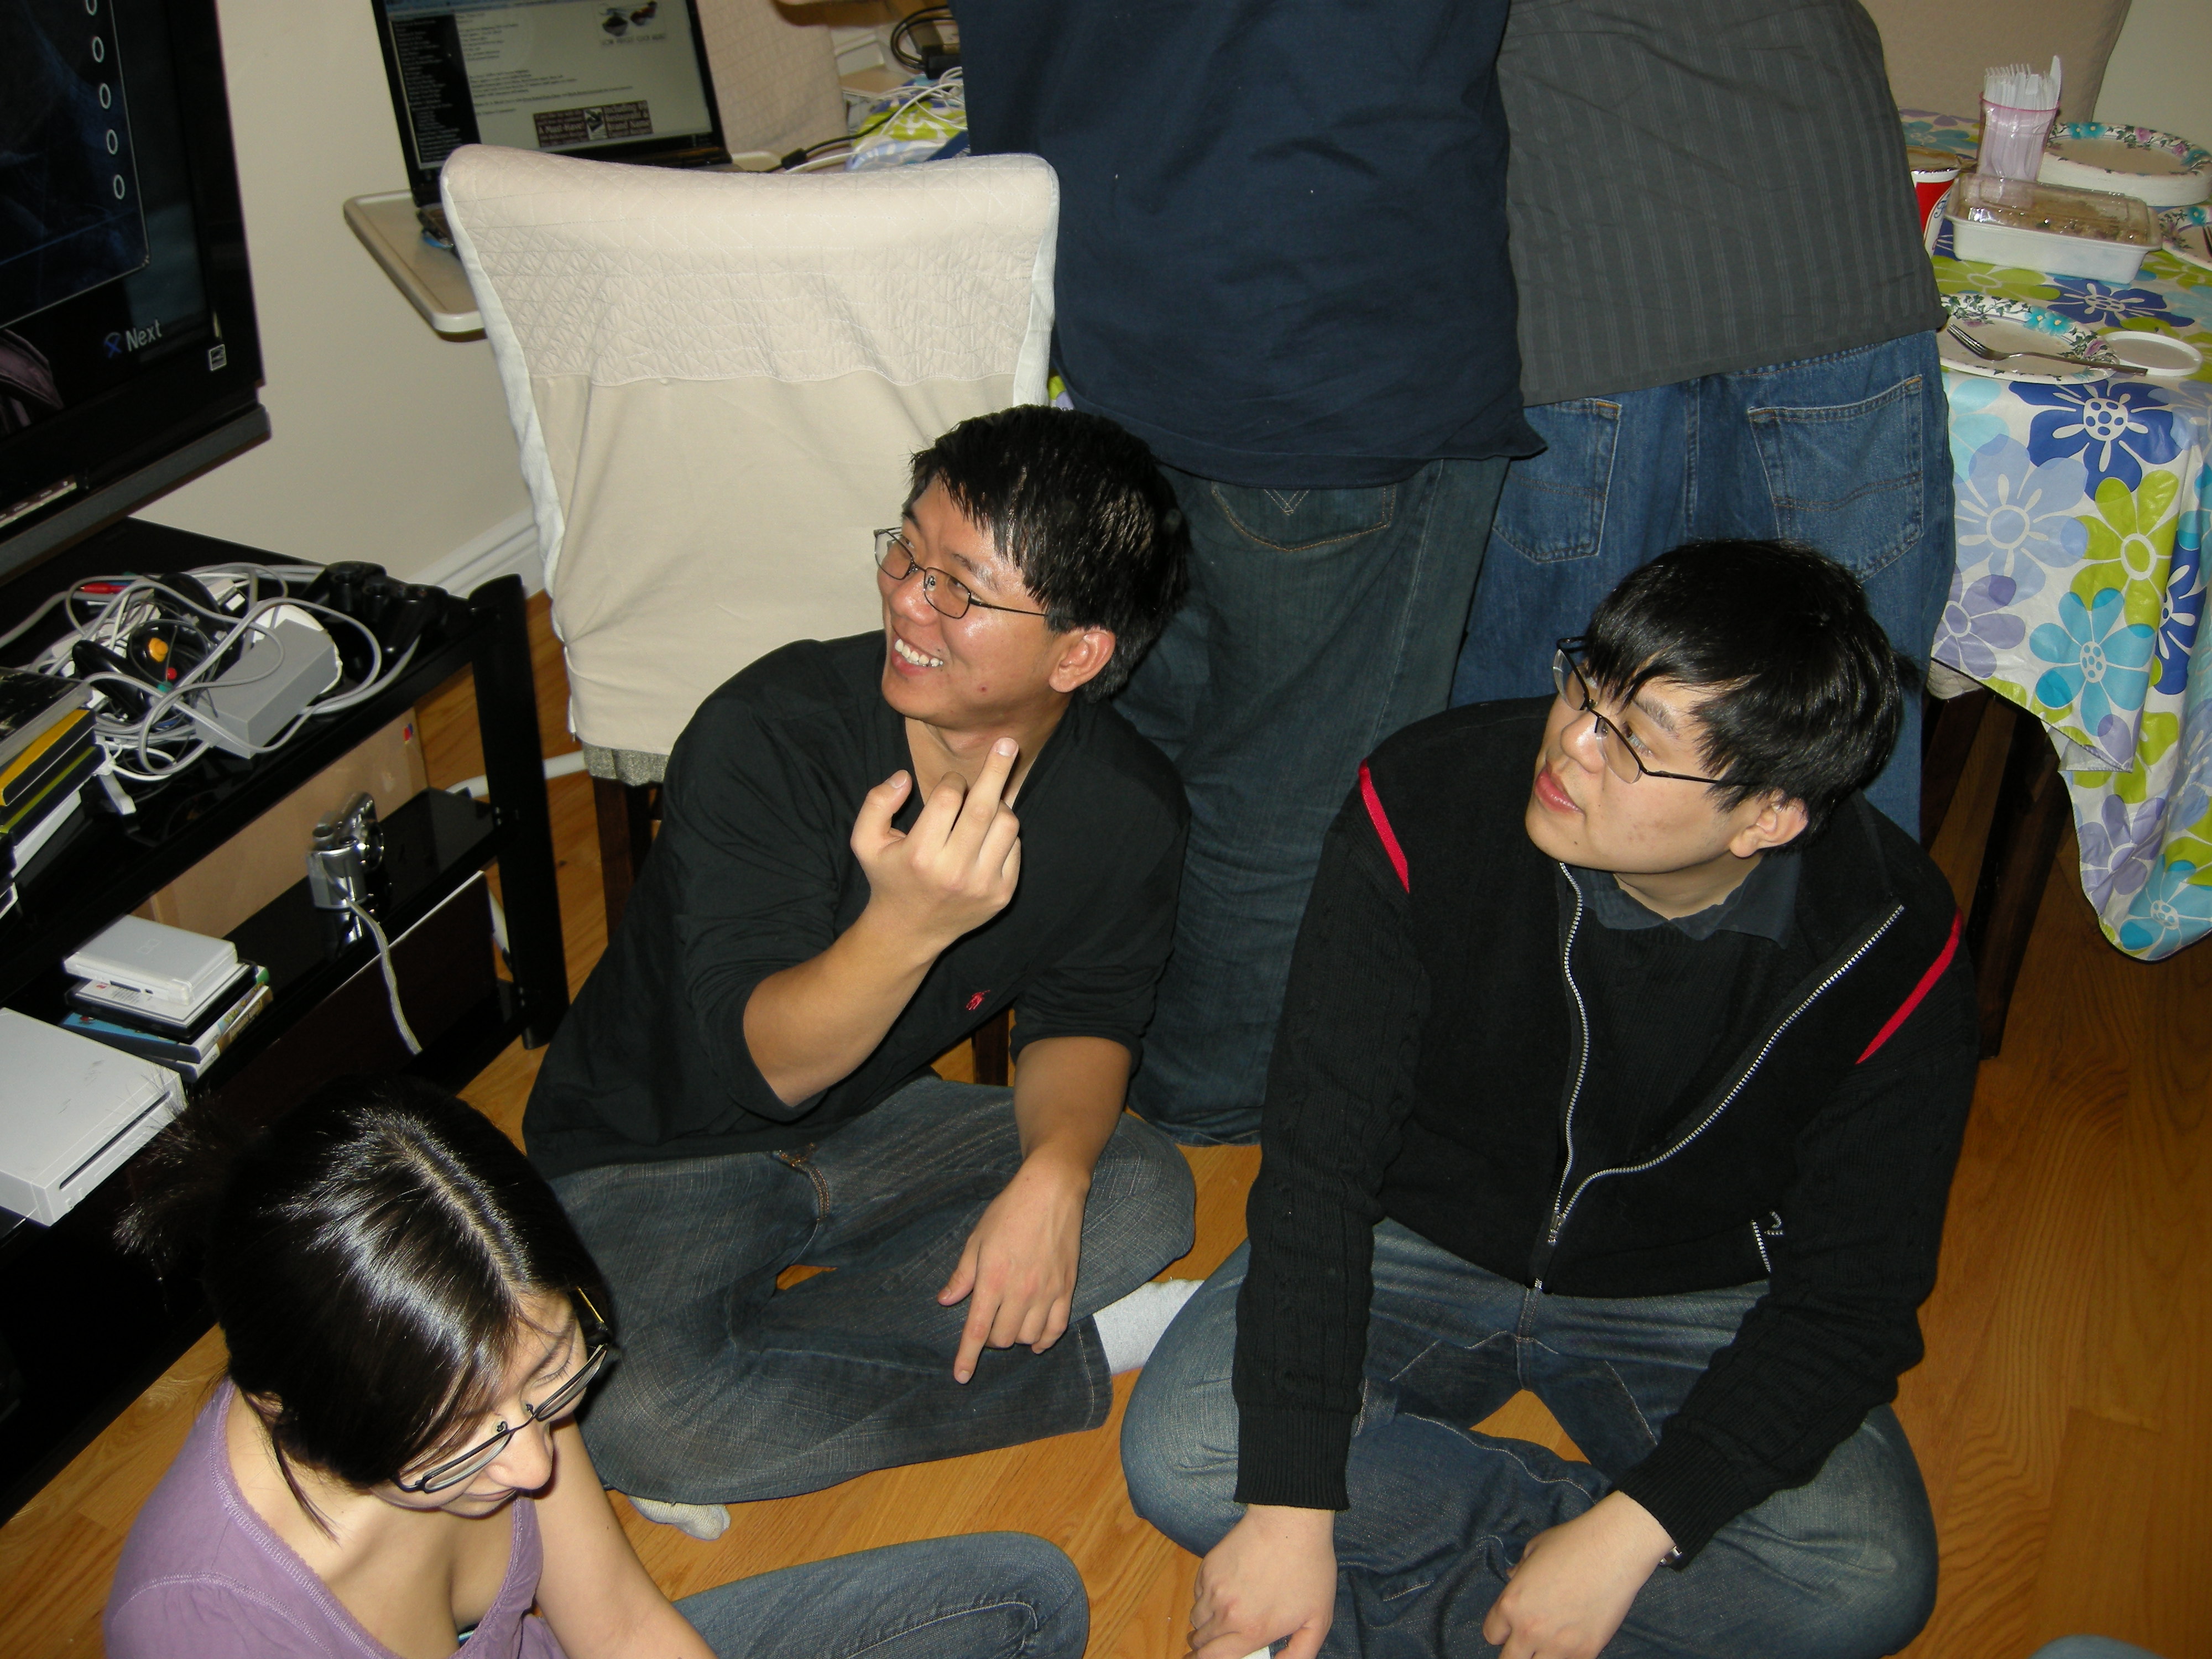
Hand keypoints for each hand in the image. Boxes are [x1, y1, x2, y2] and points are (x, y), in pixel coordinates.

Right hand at [851, 738, 1021, 954]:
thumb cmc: (888, 877)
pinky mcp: (1002, 895)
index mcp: (920, 854)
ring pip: (1007, 825)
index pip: (948, 798)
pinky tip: (988, 835)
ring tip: (985, 805)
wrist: (910, 932)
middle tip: (1008, 742)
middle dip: (997, 769)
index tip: (951, 782)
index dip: (951, 781)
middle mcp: (953, 871)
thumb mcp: (865, 841)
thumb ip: (876, 803)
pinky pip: (1015, 848)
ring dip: (999, 805)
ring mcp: (982, 885)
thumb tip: (903, 777)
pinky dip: (1004, 834)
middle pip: (985, 806)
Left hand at [938, 1151, 1088, 1382]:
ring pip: (1027, 1337)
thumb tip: (946, 1300)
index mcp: (992, 1279)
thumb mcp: (977, 1240)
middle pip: (1001, 1338)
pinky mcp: (1066, 1289)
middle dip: (990, 1339)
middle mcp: (1020, 1291)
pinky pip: (1056, 1328)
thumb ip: (962, 1275)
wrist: (1050, 1192)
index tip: (961, 1376)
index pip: (977, 1331)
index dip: (967, 1357)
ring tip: (1009, 1325)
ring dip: (1014, 1338)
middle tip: (987, 1324)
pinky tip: (1035, 1340)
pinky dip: (1044, 1340)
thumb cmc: (1009, 1212)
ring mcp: (1046, 1292)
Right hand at [1187, 1505, 1336, 1658]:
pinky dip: (1205, 1598)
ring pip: (1196, 1617)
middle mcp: (1227, 1613)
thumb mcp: (1318, 1619)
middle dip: (1205, 1648)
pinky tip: (1225, 1592)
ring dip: (1205, 1623)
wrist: (1289, 1522)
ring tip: (1222, 1618)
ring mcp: (1214, 1588)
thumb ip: (1300, 1653)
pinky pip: (1197, 1592)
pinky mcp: (1208, 1566)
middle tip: (1215, 1644)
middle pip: (1200, 1642)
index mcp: (1251, 1630)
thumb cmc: (1308, 1569)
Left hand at [1480, 1491, 1673, 1658]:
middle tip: (1526, 1640)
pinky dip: (1567, 1656)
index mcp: (1511, 1604)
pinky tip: (1571, 1642)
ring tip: (1549, 1641)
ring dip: (1539, 1655)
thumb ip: (1519, 1570)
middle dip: (1514, 1650)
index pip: (1491, 1633)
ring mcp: (1559, 1645)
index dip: (1500, 1628)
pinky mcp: (1586, 1652)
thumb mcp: (1534, 1550)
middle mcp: (1530, 1630)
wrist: (1613, 1550)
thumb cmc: (1572, 1543)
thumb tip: (1512, 1575)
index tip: (1510, 1624)